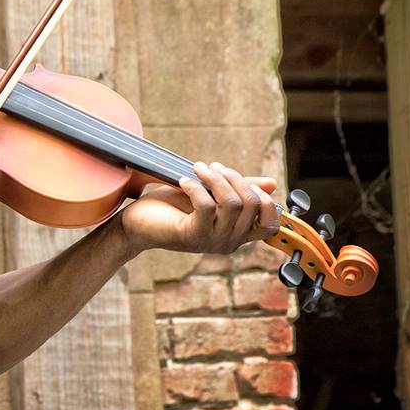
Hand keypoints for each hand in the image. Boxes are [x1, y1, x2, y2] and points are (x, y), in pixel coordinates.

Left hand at [119, 161, 279, 254]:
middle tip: (212, 167)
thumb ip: (238, 190)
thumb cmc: (172, 207)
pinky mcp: (193, 236)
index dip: (265, 199)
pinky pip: (207, 206)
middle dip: (234, 177)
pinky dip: (196, 187)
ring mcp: (213, 241)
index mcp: (237, 233)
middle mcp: (230, 242)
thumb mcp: (210, 194)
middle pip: (253, 204)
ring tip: (197, 169)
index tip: (240, 180)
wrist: (137, 223)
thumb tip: (272, 184)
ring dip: (215, 178)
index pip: (271, 224)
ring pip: (232, 203)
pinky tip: (184, 180)